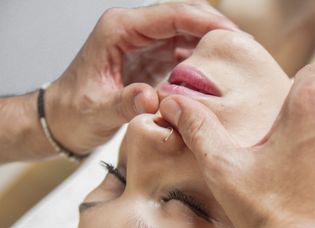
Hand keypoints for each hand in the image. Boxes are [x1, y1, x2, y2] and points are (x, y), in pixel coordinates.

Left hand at [45, 1, 239, 155]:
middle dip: (215, 27)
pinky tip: (218, 72)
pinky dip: (201, 57)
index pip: (171, 15)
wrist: (62, 120)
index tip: (234, 34)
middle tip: (245, 46)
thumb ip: (123, 103)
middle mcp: (133, 30)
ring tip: (238, 58)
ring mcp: (143, 42)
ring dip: (211, 41)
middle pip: (183, 16)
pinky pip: (182, 50)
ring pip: (186, 31)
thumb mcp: (97, 111)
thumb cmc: (74, 112)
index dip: (205, 21)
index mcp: (119, 30)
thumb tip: (151, 98)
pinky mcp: (150, 57)